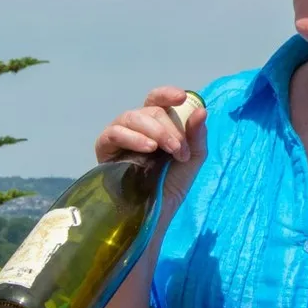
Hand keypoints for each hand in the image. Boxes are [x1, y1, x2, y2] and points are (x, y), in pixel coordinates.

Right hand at [95, 87, 207, 218]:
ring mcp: (119, 137)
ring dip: (154, 130)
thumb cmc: (171, 185)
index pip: (158, 101)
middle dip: (169, 127)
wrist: (155, 214)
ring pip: (131, 117)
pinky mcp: (104, 149)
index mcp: (157, 125)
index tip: (181, 97)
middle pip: (149, 110)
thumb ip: (197, 136)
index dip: (167, 94)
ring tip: (167, 149)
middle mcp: (137, 127)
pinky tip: (147, 148)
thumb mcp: (191, 160)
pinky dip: (132, 136)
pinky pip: (113, 133)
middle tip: (179, 149)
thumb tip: (202, 111)